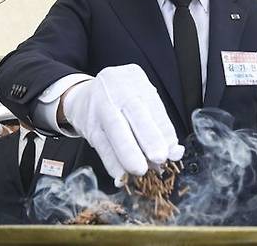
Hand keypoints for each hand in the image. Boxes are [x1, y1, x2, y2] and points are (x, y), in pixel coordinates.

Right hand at [62, 64, 183, 185]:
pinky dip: (113, 163)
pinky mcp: (89, 126)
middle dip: (149, 137)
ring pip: (116, 131)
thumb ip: (159, 124)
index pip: (154, 106)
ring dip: (129, 155)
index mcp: (136, 80)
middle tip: (160, 158)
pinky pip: (102, 146)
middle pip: (135, 113)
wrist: (82, 96)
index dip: (164, 130)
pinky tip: (121, 175)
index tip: (173, 151)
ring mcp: (100, 107)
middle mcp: (117, 91)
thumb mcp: (141, 100)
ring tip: (141, 170)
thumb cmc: (121, 99)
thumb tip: (174, 153)